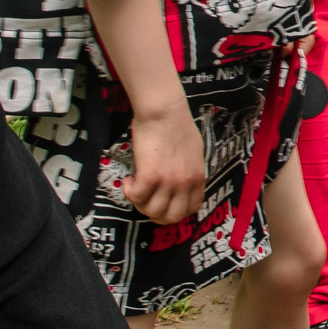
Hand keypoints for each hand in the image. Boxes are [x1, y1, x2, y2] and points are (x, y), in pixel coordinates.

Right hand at [122, 106, 206, 225]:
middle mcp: (185, 183)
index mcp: (198, 177)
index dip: (175, 211)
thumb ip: (189, 171)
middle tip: (146, 201)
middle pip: (172, 217)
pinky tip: (129, 180)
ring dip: (140, 204)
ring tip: (136, 187)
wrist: (165, 111)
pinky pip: (136, 197)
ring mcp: (168, 181)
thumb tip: (180, 183)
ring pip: (152, 211)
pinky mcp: (150, 175)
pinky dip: (129, 192)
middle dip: (156, 214)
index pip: (192, 209)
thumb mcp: (194, 153)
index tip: (164, 203)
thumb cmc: (177, 126)